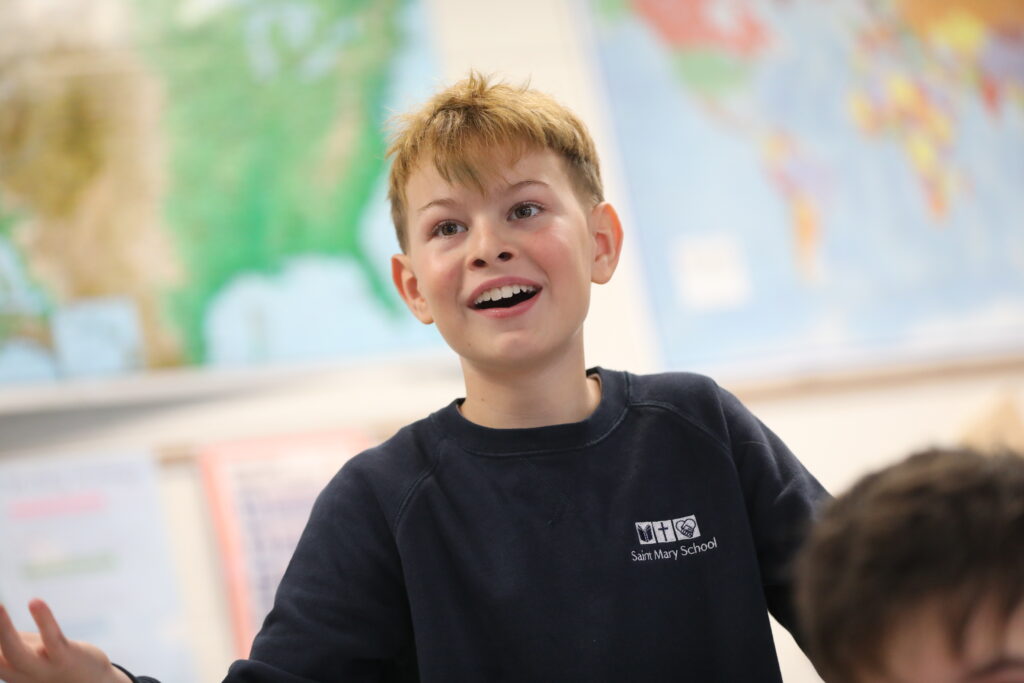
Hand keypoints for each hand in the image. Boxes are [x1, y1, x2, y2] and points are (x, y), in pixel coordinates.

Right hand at [0, 599, 128, 682]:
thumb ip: (15, 640)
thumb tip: (2, 622)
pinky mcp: (66, 657)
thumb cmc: (58, 667)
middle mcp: (22, 675)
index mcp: (11, 673)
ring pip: (15, 652)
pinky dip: (44, 620)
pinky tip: (34, 601)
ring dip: (2, 629)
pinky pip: (52, 639)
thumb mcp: (32, 654)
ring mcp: (44, 669)